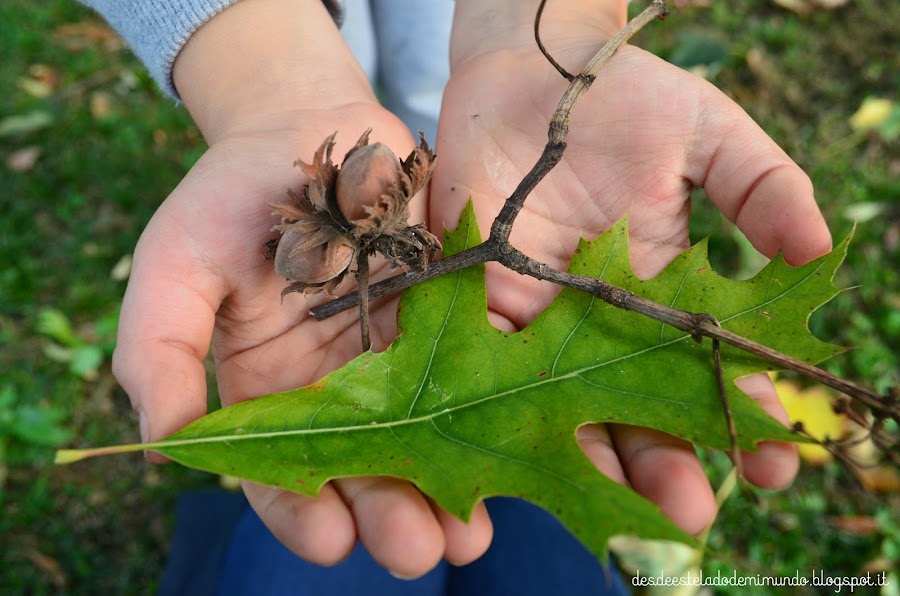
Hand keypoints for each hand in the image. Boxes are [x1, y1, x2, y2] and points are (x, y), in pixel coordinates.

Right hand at [112, 0, 491, 578]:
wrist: (310, 124)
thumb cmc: (232, 195)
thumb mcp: (175, 265)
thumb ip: (158, 351)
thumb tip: (165, 446)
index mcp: (268, 392)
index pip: (278, 474)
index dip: (298, 511)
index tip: (328, 538)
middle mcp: (338, 390)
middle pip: (364, 472)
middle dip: (389, 520)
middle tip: (416, 552)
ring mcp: (400, 359)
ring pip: (426, 443)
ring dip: (448, 493)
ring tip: (470, 537)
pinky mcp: (451, 322)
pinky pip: (473, 380)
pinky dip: (490, 422)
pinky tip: (510, 454)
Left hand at [431, 0, 831, 532]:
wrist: (531, 70)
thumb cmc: (627, 101)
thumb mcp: (709, 137)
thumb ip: (762, 188)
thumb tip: (819, 247)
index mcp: (663, 295)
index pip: (706, 373)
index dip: (741, 419)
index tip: (774, 460)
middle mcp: (599, 324)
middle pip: (633, 410)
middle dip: (663, 463)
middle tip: (689, 512)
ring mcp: (536, 318)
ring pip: (559, 407)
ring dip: (586, 460)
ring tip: (613, 510)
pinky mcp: (471, 300)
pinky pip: (476, 364)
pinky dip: (487, 408)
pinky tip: (507, 455)